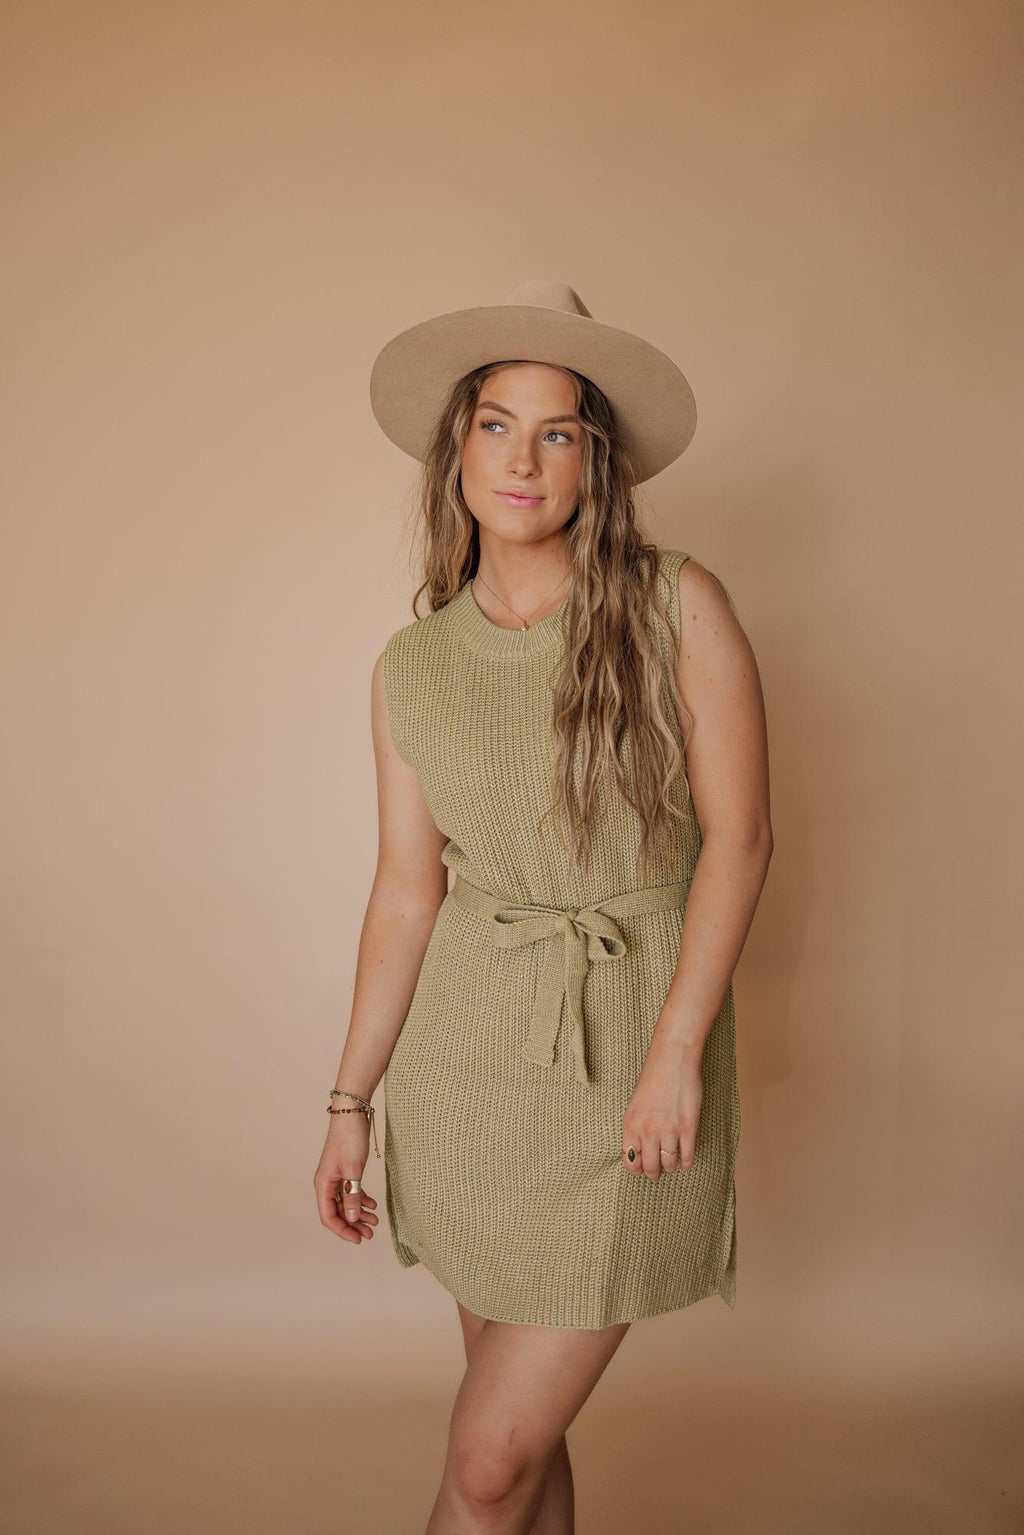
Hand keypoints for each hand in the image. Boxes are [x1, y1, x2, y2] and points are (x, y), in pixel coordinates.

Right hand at [314, 1113, 378, 1243]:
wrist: (352, 1112)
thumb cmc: (349, 1138)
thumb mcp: (354, 1170)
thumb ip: (353, 1196)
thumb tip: (353, 1219)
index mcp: (323, 1184)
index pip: (328, 1216)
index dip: (342, 1230)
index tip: (358, 1240)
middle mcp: (327, 1183)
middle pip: (338, 1212)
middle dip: (353, 1225)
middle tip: (370, 1234)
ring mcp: (336, 1176)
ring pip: (346, 1203)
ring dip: (359, 1214)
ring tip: (375, 1222)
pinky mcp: (346, 1170)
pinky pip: (352, 1191)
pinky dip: (362, 1199)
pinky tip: (373, 1205)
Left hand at [622, 1053, 702, 1180]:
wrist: (672, 1060)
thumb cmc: (653, 1079)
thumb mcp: (635, 1105)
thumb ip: (635, 1128)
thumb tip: (637, 1151)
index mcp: (631, 1125)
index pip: (630, 1161)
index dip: (636, 1170)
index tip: (641, 1170)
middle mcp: (647, 1131)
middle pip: (650, 1167)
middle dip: (653, 1173)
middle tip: (657, 1173)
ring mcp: (668, 1130)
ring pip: (669, 1164)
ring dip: (671, 1167)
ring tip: (672, 1165)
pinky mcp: (687, 1127)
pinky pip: (687, 1156)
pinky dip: (686, 1163)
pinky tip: (685, 1162)